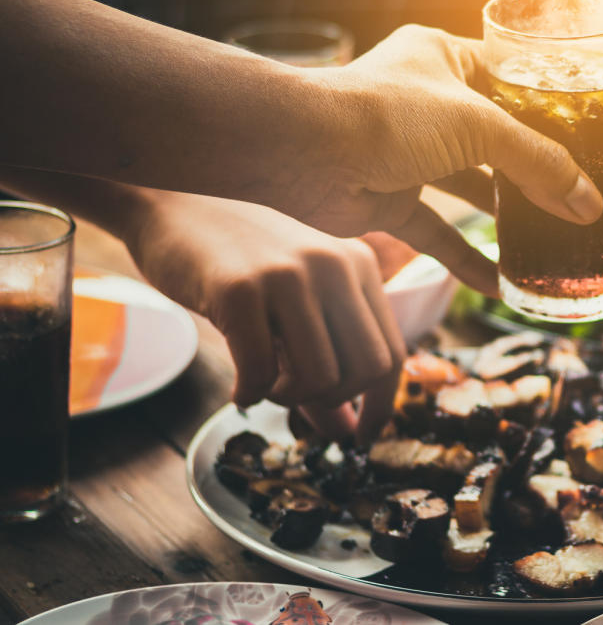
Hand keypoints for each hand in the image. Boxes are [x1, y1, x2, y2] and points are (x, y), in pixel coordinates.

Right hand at [124, 191, 404, 442]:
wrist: (172, 205)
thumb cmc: (239, 261)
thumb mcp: (297, 302)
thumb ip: (328, 360)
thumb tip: (350, 433)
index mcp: (359, 265)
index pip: (393, 353)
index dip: (380, 405)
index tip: (360, 435)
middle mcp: (335, 265)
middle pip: (367, 370)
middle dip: (333, 400)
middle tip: (294, 393)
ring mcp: (290, 275)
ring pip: (323, 377)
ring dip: (289, 397)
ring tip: (264, 381)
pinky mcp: (240, 289)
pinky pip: (261, 373)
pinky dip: (250, 395)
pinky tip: (238, 388)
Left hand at [278, 25, 602, 295]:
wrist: (301, 151)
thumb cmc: (385, 114)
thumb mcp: (479, 127)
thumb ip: (538, 163)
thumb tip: (589, 203)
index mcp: (447, 58)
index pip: (513, 78)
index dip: (552, 103)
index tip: (592, 133)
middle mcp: (431, 101)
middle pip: (499, 137)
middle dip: (537, 169)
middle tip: (581, 194)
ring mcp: (411, 152)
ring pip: (472, 186)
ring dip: (509, 215)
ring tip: (556, 237)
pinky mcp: (392, 196)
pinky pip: (439, 230)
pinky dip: (468, 257)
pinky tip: (502, 284)